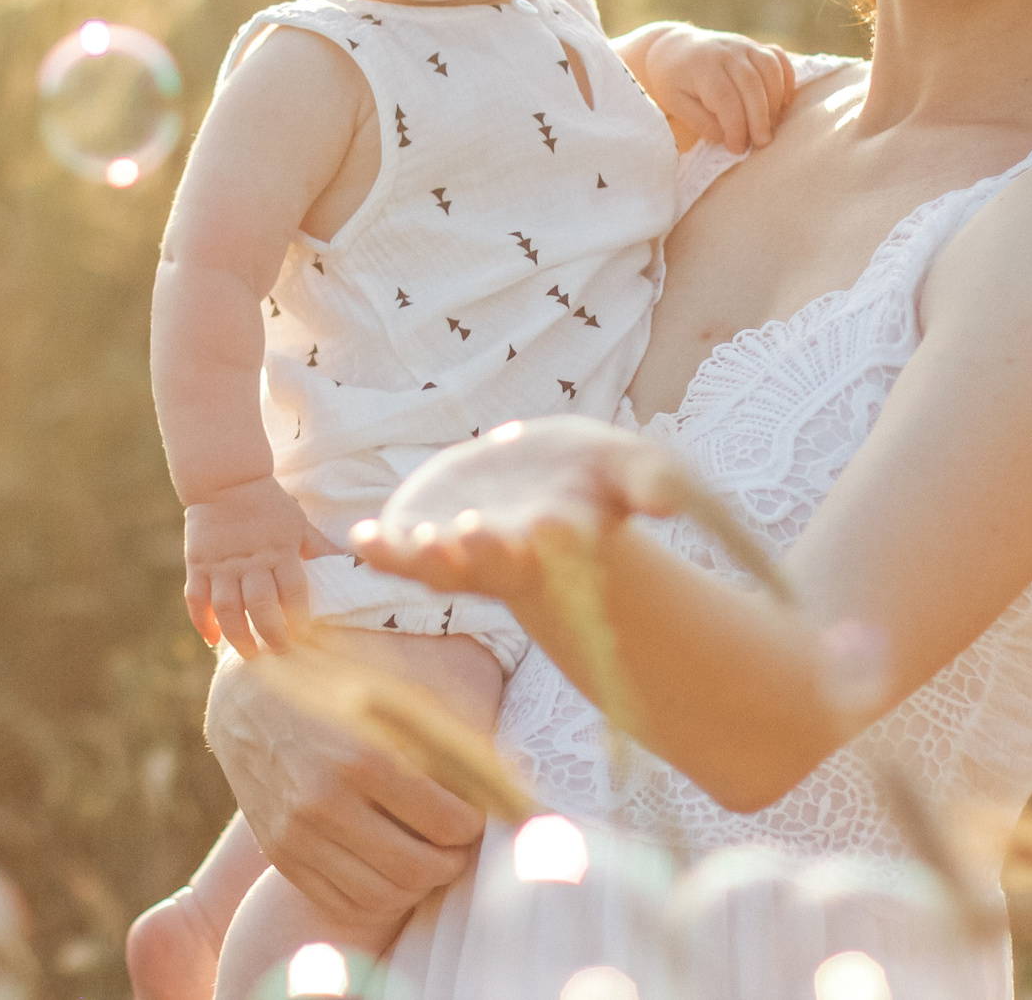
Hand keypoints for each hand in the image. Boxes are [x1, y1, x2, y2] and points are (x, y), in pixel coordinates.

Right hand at [183, 476, 336, 655]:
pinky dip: (202, 621)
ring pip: (227, 608)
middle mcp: (250, 561)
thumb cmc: (269, 504)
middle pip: (260, 606)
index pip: (293, 592)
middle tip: (280, 652)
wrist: (227, 478)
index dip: (299, 618)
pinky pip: (196, 598)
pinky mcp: (198, 564)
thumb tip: (356, 563)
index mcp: (279, 551)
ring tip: (250, 654)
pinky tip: (212, 639)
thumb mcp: (299, 523)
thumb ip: (320, 548)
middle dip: (271, 635)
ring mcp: (221, 564)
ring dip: (238, 636)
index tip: (303, 636)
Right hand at [204, 650, 483, 919]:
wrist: (247, 700)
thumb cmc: (337, 690)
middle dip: (453, 861)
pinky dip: (379, 897)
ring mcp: (297, 834)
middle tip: (458, 843)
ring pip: (384, 895)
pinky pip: (345, 904)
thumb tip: (517, 789)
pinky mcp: (281, 856)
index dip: (474, 825)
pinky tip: (390, 869)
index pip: (447, 822)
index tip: (475, 814)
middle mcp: (324, 800)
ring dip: (420, 883)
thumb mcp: (395, 698)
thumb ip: (453, 742)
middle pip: (419, 867)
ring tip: (427, 855)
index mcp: (361, 755)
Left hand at [349, 416, 686, 602]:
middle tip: (476, 530)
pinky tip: (361, 539)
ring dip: (429, 558)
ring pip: (443, 565)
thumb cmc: (592, 478)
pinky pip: (398, 551)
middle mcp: (509, 551)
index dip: (555, 538)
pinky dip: (381, 550)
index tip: (554, 523)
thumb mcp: (627, 467)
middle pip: (497, 559)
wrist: (538, 482)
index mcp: (561, 538)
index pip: (559, 546)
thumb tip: (669, 502)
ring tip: (415, 545)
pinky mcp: (423, 533)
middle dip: (486, 548)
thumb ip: (648, 482)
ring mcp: (461, 550)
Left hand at [631, 24, 795, 152]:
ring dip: (775, 100)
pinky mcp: (755, 46)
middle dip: (760, 117)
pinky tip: (782, 103)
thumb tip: (728, 138)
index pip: (725, 98)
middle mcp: (726, 52)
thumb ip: (702, 122)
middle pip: (752, 84)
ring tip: (770, 125)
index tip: (737, 148)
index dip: (735, 126)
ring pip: (770, 69)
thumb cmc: (672, 81)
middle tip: (762, 143)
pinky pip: (778, 59)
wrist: (673, 47)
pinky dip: (786, 80)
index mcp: (702, 67)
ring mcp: (743, 45)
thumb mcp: (676, 104)